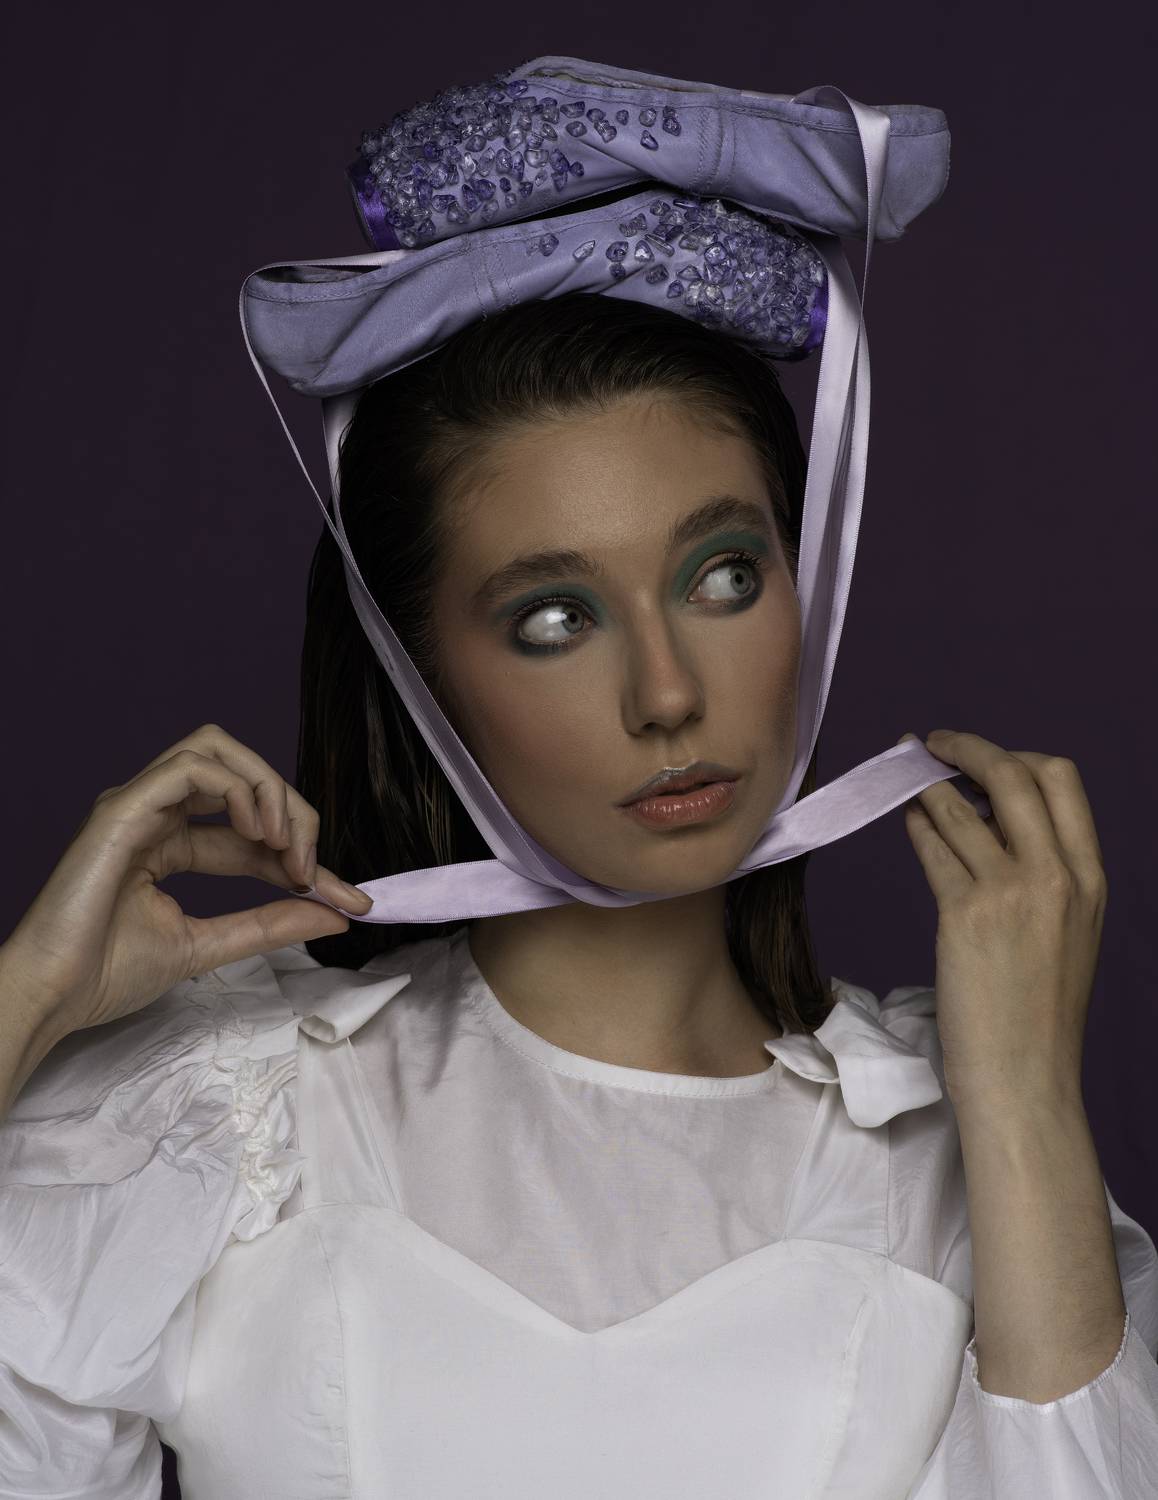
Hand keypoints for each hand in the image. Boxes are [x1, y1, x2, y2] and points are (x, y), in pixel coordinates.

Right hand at [1, 723, 372, 1044]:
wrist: (53, 996)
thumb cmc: (107, 973)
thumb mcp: (210, 944)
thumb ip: (271, 923)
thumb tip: (336, 913)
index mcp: (169, 841)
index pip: (251, 830)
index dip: (303, 854)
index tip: (348, 898)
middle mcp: (155, 813)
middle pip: (241, 773)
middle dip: (292, 812)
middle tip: (311, 869)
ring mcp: (137, 804)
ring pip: (217, 750)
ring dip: (266, 790)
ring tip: (284, 846)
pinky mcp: (122, 808)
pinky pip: (190, 767)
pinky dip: (235, 788)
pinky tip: (255, 833)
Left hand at [898, 729, 1106, 1113]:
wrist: (1026, 1078)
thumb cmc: (1038, 1013)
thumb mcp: (1067, 933)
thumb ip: (1043, 874)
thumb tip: (991, 818)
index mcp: (1089, 878)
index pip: (1060, 779)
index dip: (1014, 756)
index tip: (981, 760)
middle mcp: (1056, 876)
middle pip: (1010, 773)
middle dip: (965, 747)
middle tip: (930, 743)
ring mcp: (1011, 892)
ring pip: (958, 806)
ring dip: (924, 784)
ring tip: (905, 779)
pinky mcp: (965, 914)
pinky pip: (930, 846)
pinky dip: (913, 825)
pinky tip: (904, 821)